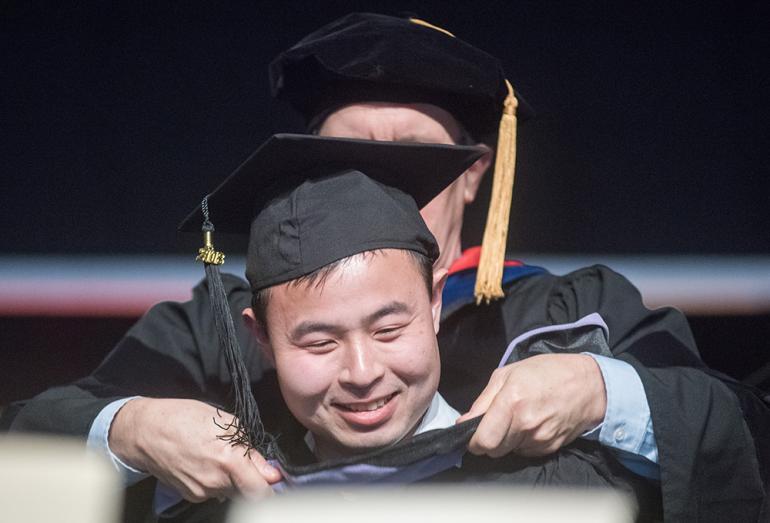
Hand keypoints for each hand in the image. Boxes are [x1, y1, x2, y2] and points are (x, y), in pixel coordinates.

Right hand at [109, 398, 280, 502]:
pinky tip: (205, 463)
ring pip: (230, 492)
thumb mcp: (226, 422)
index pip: (260, 491)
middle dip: (251, 480)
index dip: (270, 489)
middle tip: (244, 462)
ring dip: (233, 480)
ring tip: (219, 457)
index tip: (274, 482)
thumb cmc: (185, 417)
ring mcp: (201, 491)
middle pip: (247, 491)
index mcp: (228, 460)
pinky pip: (213, 492)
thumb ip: (251, 451)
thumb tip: (271, 472)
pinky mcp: (190, 496)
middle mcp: (216, 481)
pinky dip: (216, 482)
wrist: (146, 431)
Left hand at [456, 354, 605, 457]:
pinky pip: (525, 452)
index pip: (483, 441)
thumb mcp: (507, 373)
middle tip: (495, 422)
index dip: (472, 440)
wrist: (588, 385)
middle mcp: (526, 424)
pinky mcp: (550, 447)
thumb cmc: (546, 372)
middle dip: (488, 439)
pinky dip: (522, 442)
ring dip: (506, 440)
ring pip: (508, 451)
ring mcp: (540, 438)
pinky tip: (531, 424)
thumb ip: (483, 400)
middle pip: (493, 450)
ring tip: (517, 418)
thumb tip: (464, 422)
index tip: (472, 433)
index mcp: (511, 402)